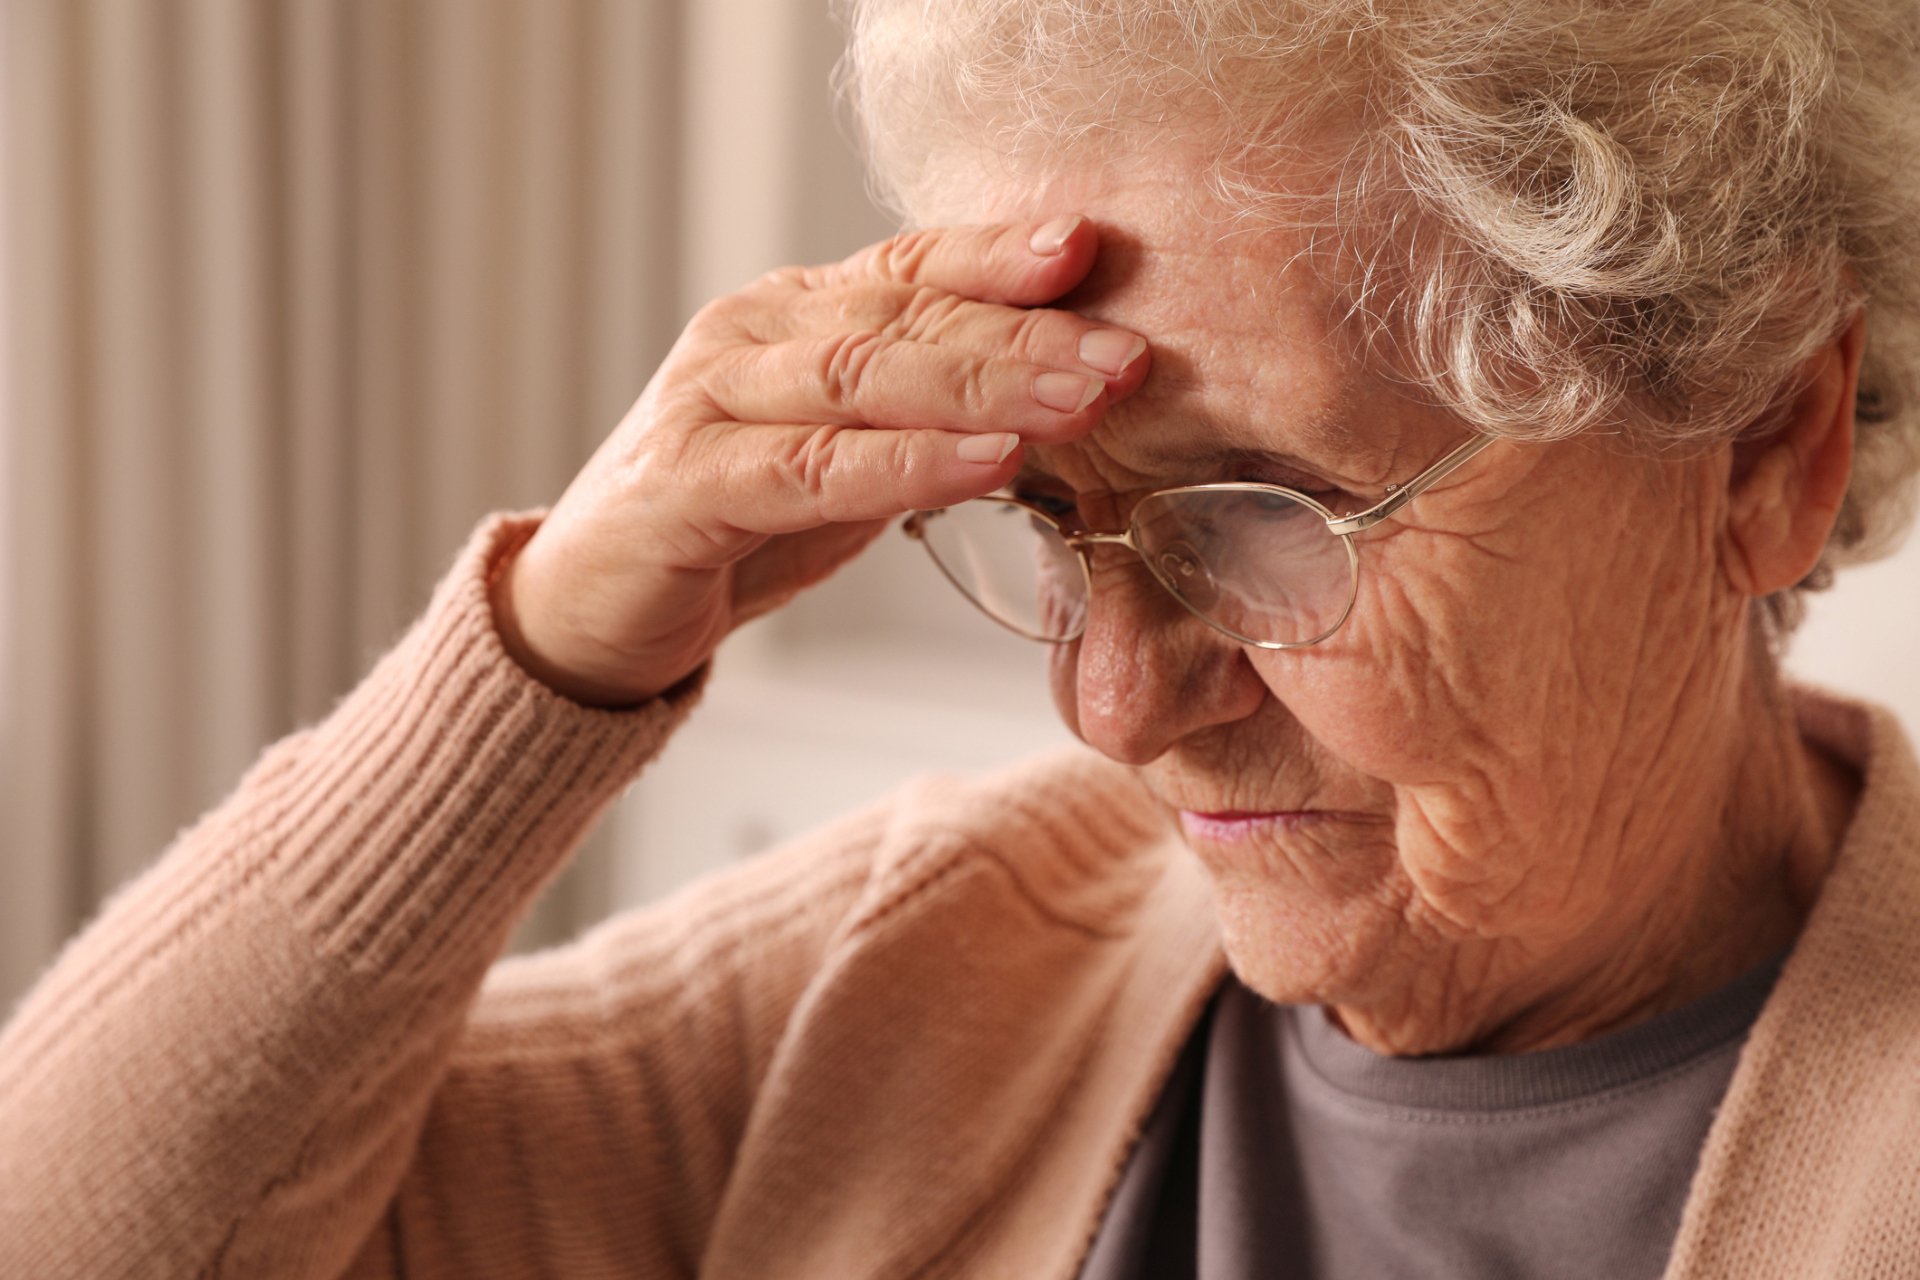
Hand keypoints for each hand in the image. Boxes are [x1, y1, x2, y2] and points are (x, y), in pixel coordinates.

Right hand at [492, 216, 1150, 706]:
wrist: (588, 613)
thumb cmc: (726, 530)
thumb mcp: (842, 464)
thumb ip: (921, 425)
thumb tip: (1053, 409)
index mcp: (789, 317)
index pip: (908, 267)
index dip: (998, 256)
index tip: (1092, 249)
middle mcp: (747, 340)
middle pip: (902, 317)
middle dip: (1023, 334)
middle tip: (1125, 353)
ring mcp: (709, 405)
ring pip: (862, 378)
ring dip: (982, 388)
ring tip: (1079, 400)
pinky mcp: (685, 487)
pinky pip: (812, 468)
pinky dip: (906, 464)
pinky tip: (985, 464)